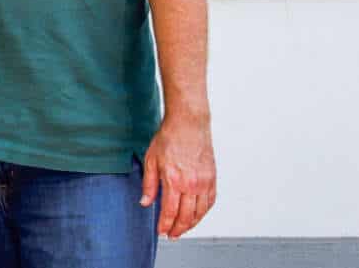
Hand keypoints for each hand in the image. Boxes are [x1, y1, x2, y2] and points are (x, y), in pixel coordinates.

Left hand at [140, 112, 215, 238]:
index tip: (161, 232)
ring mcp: (204, 182)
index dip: (165, 225)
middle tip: (172, 235)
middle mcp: (191, 184)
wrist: (189, 123)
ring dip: (191, 224)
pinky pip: (210, 202)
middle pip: (186, 216)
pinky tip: (196, 215)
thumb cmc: (168, 138)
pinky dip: (203, 212)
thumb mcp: (151, 160)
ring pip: (200, 212)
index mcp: (174, 180)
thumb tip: (145, 202)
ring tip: (183, 229)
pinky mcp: (212, 178)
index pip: (170, 211)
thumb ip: (149, 184)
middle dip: (178, 229)